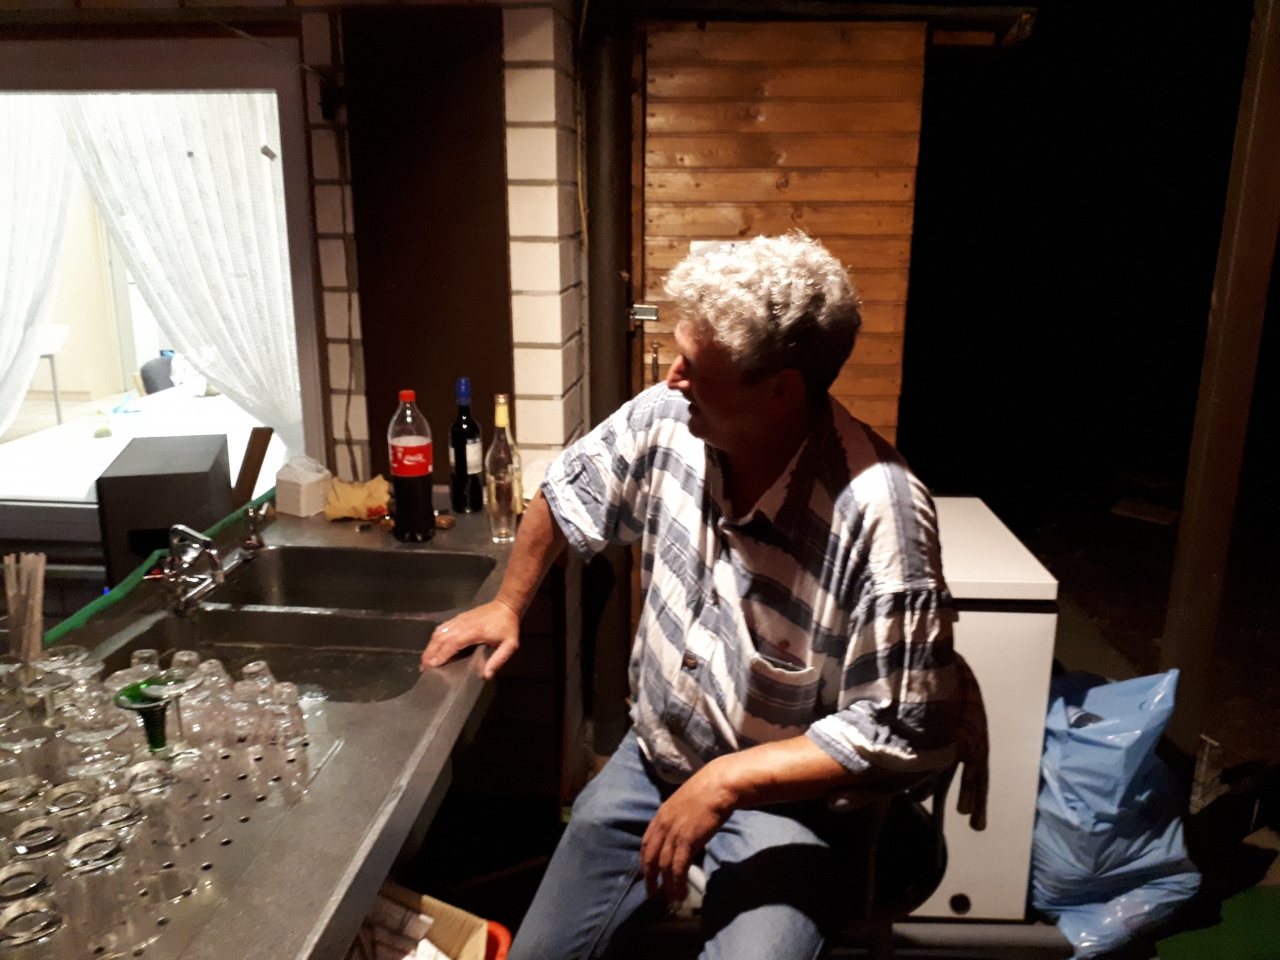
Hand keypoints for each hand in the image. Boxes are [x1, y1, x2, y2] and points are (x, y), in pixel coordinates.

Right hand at [420, 598, 519, 679]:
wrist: (506, 605)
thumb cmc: (508, 627)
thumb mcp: (509, 645)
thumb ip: (498, 660)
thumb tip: (485, 675)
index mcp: (474, 632)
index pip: (453, 642)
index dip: (441, 654)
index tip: (432, 665)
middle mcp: (463, 624)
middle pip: (441, 638)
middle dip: (430, 653)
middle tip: (424, 667)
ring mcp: (459, 620)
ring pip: (439, 632)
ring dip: (430, 646)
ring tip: (425, 660)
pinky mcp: (458, 618)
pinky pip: (442, 628)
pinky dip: (434, 638)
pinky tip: (432, 647)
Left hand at [640, 760, 736, 902]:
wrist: (718, 786)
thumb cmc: (706, 792)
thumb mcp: (684, 804)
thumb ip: (679, 819)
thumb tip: (682, 834)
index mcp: (661, 815)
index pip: (647, 843)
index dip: (646, 861)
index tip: (648, 874)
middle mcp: (663, 825)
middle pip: (650, 857)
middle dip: (650, 878)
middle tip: (653, 894)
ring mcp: (674, 833)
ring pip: (663, 866)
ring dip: (665, 886)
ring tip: (670, 899)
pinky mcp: (687, 841)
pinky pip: (678, 867)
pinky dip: (677, 883)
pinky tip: (680, 892)